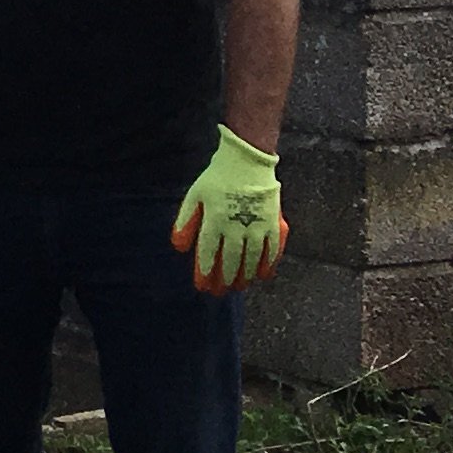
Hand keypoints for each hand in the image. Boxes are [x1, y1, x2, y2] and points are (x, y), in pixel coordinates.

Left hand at [173, 129, 285, 292]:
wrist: (248, 160)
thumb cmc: (217, 178)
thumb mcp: (194, 196)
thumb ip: (186, 221)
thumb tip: (178, 247)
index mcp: (215, 219)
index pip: (208, 251)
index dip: (204, 270)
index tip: (202, 285)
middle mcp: (237, 225)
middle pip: (230, 259)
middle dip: (223, 278)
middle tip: (219, 292)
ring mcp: (258, 225)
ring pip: (251, 258)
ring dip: (244, 275)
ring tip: (238, 287)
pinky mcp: (274, 222)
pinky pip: (273, 248)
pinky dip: (268, 264)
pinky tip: (263, 275)